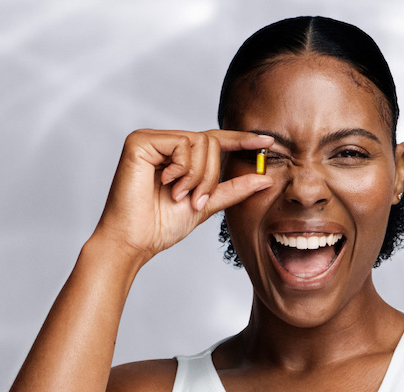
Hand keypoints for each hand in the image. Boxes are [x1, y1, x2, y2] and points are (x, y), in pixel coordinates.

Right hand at [92, 128, 273, 266]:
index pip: (215, 141)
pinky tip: (166, 184)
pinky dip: (182, 169)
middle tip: (196, 200)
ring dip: (197, 177)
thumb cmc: (161, 226)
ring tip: (179, 196)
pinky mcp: (140, 141)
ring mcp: (152, 139)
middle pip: (211, 142)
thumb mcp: (206, 205)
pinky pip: (181, 144)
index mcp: (180, 157)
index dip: (241, 140)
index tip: (268, 142)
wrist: (135, 240)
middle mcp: (165, 143)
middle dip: (211, 176)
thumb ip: (232, 189)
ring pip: (199, 142)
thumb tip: (265, 178)